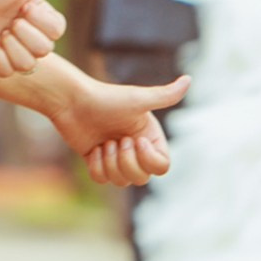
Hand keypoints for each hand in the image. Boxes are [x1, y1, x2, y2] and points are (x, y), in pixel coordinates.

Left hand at [0, 0, 82, 76]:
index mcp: (38, 15)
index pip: (57, 31)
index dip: (41, 21)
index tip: (23, 6)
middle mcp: (27, 34)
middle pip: (45, 51)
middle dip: (25, 34)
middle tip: (10, 20)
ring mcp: (10, 49)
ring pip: (27, 66)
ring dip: (11, 47)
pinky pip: (6, 73)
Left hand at [46, 73, 188, 186]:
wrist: (71, 101)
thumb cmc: (106, 98)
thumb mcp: (138, 99)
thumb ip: (165, 96)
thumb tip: (189, 79)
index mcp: (149, 136)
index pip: (162, 166)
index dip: (149, 159)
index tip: (135, 140)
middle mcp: (135, 148)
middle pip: (143, 178)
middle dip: (127, 162)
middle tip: (116, 140)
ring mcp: (116, 156)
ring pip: (122, 181)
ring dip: (111, 164)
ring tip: (104, 143)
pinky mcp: (97, 161)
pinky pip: (102, 180)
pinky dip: (97, 167)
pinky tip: (93, 149)